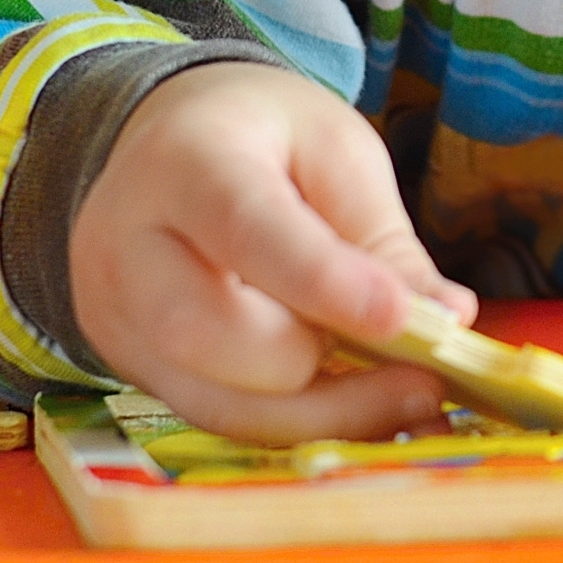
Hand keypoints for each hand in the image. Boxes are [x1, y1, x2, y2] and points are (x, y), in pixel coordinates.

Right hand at [69, 62, 476, 443]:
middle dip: (317, 360)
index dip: (326, 284)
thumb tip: (447, 320)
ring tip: (407, 394)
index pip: (246, 230)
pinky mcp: (131, 366)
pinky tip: (361, 407)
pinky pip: (217, 418)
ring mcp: (115, 315)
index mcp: (184, 161)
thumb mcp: (337, 153)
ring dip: (322, 412)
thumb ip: (382, 238)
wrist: (171, 139)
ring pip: (213, 400)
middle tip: (413, 358)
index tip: (410, 320)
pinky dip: (298, 423)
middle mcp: (125, 244)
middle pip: (207, 331)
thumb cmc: (266, 139)